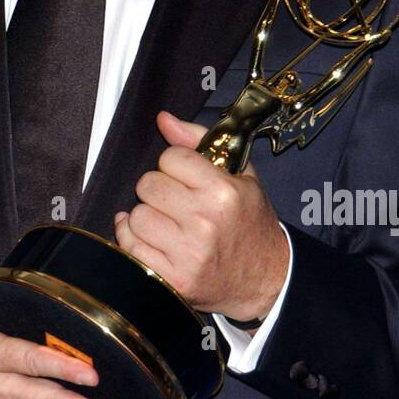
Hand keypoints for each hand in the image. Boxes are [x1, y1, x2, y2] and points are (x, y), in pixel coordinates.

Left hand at [113, 110, 288, 319]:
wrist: (267, 279)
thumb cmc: (251, 223)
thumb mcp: (240, 175)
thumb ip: (199, 141)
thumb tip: (163, 119)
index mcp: (224, 192)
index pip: (170, 157)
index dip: (174, 164)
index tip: (184, 176)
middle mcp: (205, 221)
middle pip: (147, 185)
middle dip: (157, 188)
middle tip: (174, 200)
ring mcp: (188, 253)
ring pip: (136, 216)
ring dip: (146, 216)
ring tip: (166, 221)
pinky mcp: (173, 279)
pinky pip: (131, 247)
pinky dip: (133, 239)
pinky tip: (149, 237)